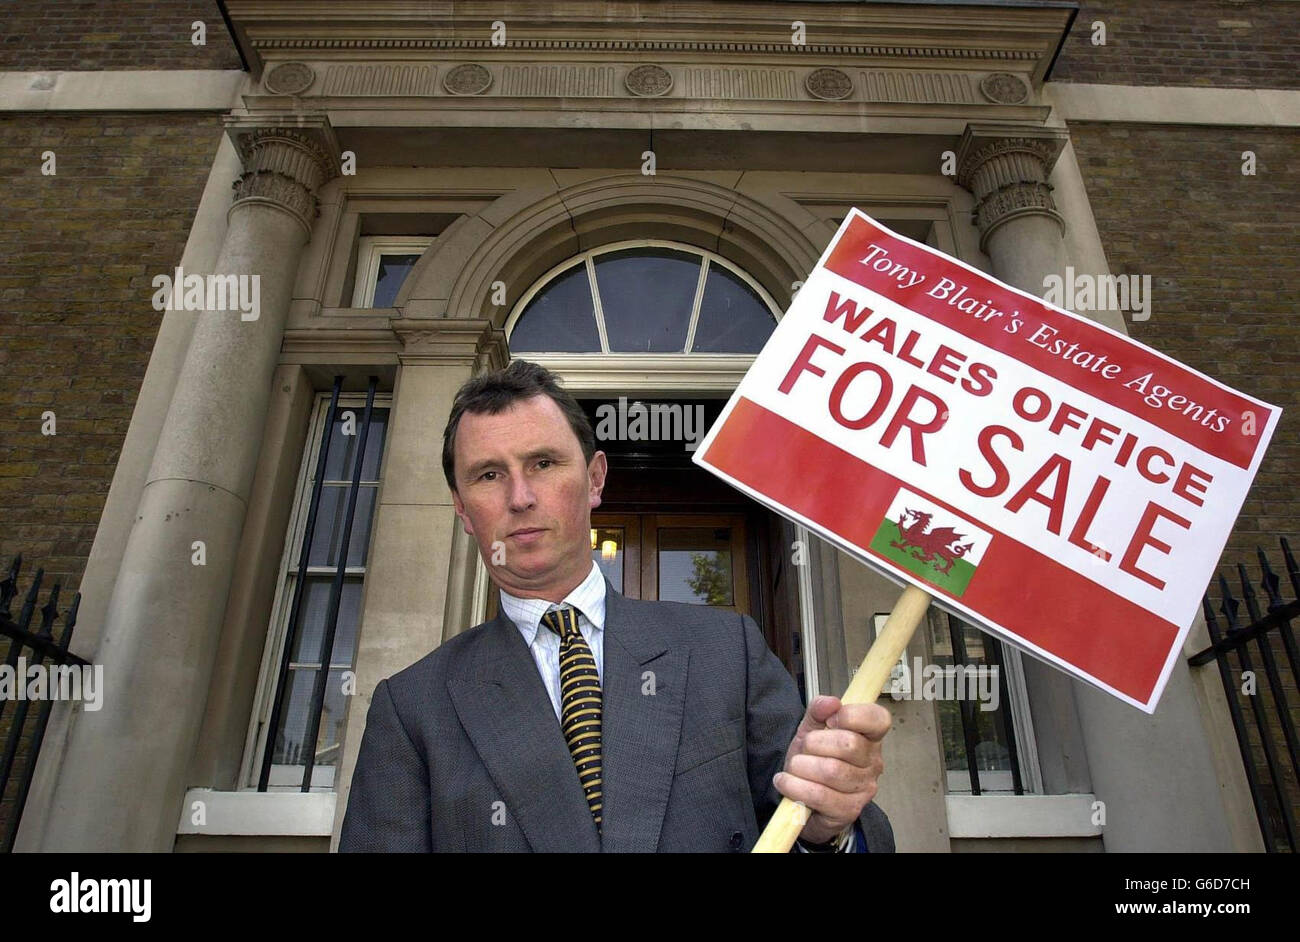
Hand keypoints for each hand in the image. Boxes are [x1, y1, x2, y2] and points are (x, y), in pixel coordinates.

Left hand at [775, 695, 889, 844]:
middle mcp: (873, 763)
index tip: (831, 720)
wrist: (804, 798)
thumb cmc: (813, 761)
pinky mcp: (848, 810)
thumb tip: (830, 702)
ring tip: (794, 767)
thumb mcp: (812, 730)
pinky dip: (795, 786)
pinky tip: (786, 782)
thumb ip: (818, 711)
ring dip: (801, 766)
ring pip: (831, 771)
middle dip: (815, 743)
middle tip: (805, 747)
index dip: (853, 715)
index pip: (878, 719)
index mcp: (869, 737)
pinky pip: (819, 795)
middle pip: (848, 744)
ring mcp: (864, 789)